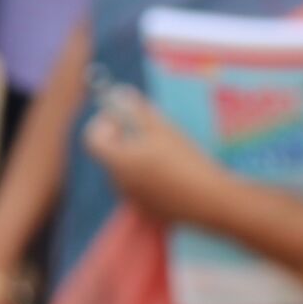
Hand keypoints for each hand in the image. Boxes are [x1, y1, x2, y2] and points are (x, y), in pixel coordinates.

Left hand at [82, 87, 217, 223]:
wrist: (211, 199)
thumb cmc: (185, 159)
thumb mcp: (161, 128)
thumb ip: (136, 109)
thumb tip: (120, 93)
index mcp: (118, 161)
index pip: (92, 139)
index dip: (103, 123)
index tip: (121, 117)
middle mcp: (118, 182)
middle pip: (109, 154)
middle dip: (123, 138)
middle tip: (149, 130)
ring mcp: (131, 198)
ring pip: (126, 170)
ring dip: (137, 157)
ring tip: (167, 153)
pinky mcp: (147, 210)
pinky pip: (140, 187)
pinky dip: (149, 176)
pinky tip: (174, 174)